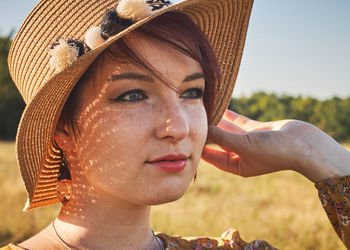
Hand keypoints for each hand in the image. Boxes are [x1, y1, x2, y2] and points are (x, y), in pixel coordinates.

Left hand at [202, 109, 349, 182]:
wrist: (303, 144)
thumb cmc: (274, 152)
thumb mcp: (242, 146)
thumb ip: (221, 137)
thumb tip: (202, 129)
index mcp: (236, 166)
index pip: (211, 157)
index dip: (199, 148)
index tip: (185, 138)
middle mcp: (240, 155)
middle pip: (217, 143)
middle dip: (206, 132)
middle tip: (190, 122)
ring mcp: (248, 142)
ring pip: (226, 130)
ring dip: (216, 121)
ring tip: (201, 111)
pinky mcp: (255, 130)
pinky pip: (237, 121)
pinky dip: (228, 114)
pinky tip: (218, 105)